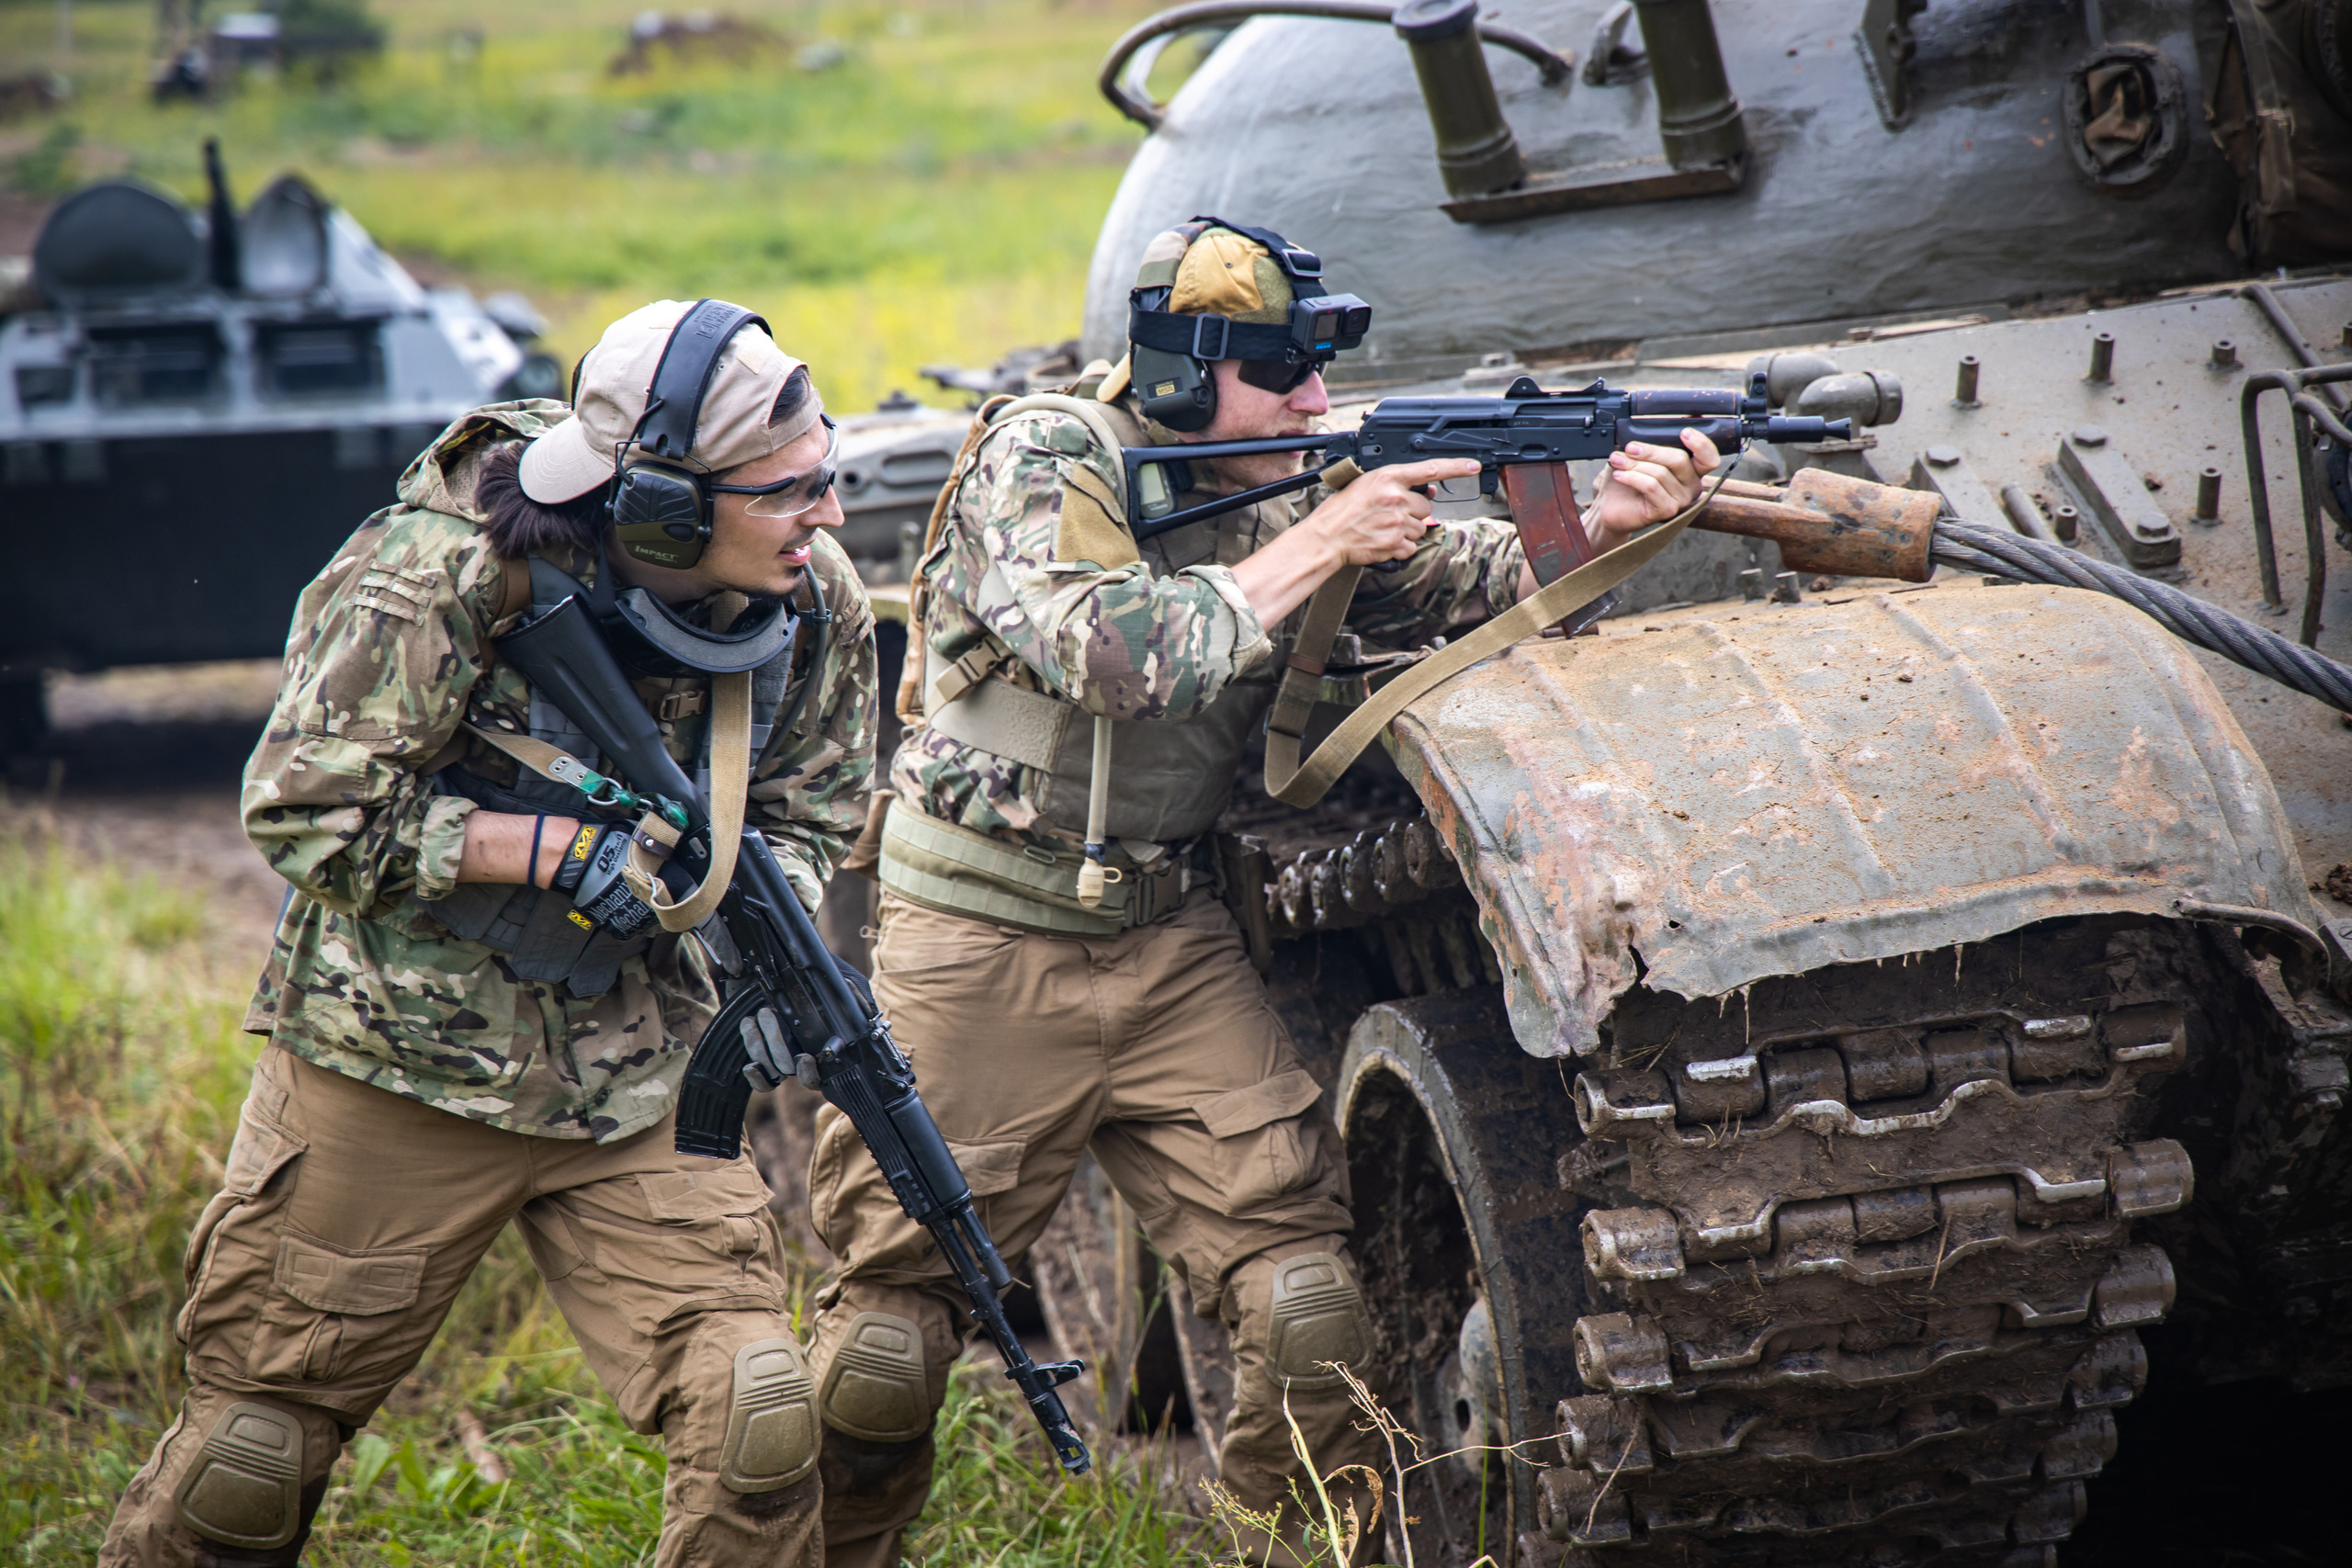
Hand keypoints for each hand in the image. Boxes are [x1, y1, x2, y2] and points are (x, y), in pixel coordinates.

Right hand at [1300, 457, 1480, 568]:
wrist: (1327, 536)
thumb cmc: (1342, 510)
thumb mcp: (1367, 484)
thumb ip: (1397, 484)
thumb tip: (1428, 491)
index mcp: (1388, 477)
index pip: (1430, 468)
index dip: (1456, 467)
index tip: (1473, 466)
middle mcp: (1396, 497)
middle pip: (1425, 506)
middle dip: (1413, 511)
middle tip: (1390, 514)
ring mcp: (1397, 521)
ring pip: (1420, 527)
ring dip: (1407, 530)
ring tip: (1383, 528)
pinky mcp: (1396, 543)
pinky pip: (1411, 546)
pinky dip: (1401, 547)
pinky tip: (1383, 540)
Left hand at [1586, 429, 1720, 550]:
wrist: (1609, 507)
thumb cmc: (1628, 479)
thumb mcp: (1644, 454)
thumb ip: (1661, 439)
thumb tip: (1678, 417)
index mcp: (1691, 471)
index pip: (1709, 458)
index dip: (1701, 444)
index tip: (1684, 433)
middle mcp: (1691, 487)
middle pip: (1679, 460)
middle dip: (1650, 451)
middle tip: (1630, 448)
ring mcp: (1681, 501)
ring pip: (1661, 473)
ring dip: (1634, 464)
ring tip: (1617, 461)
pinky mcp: (1666, 510)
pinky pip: (1651, 487)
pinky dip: (1632, 477)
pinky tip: (1619, 475)